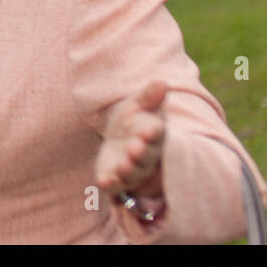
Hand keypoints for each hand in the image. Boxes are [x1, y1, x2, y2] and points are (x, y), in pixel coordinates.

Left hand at [95, 79, 167, 197]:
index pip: (155, 133)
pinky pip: (115, 185)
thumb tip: (161, 81)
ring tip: (122, 166)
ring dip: (128, 170)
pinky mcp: (116, 179)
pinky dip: (111, 184)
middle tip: (134, 148)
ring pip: (132, 173)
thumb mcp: (138, 105)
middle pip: (146, 156)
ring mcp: (131, 168)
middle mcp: (146, 154)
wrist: (120, 137)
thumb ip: (149, 96)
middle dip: (141, 153)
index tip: (149, 128)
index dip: (152, 132)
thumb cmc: (134, 120)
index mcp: (153, 133)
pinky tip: (104, 182)